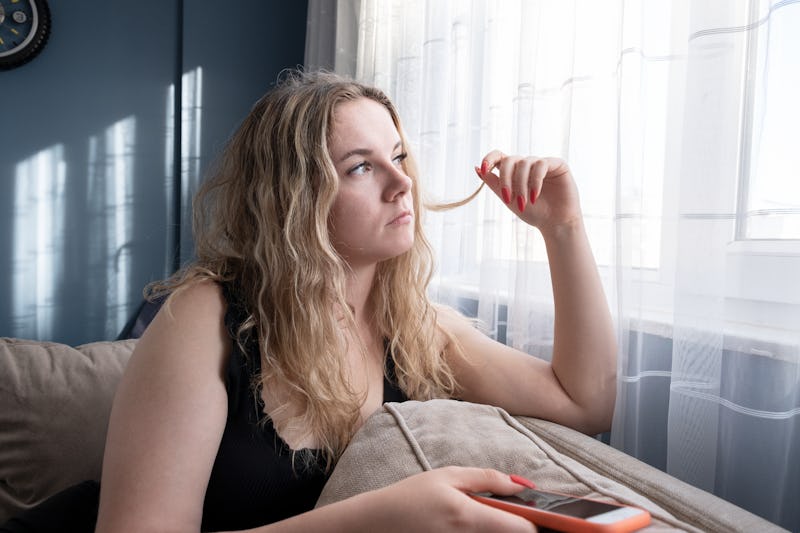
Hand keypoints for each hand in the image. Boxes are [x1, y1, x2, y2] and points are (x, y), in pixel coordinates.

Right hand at [367, 466, 537, 531]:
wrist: (376, 525)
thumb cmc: (409, 497)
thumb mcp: (448, 476)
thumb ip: (488, 479)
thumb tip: (522, 484)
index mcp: (469, 517)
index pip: (523, 530)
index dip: (535, 522)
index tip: (537, 514)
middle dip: (516, 528)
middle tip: (508, 514)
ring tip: (481, 519)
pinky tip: (465, 527)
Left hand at [475, 151, 580, 231]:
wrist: (555, 223)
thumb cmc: (533, 212)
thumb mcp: (508, 199)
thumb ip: (493, 183)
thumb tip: (477, 168)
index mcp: (514, 171)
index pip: (499, 156)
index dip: (489, 158)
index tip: (483, 168)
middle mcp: (527, 164)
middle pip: (509, 160)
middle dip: (506, 179)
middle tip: (508, 198)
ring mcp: (542, 163)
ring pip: (524, 163)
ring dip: (521, 185)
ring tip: (524, 203)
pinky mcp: (557, 164)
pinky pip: (541, 164)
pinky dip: (535, 181)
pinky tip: (534, 196)